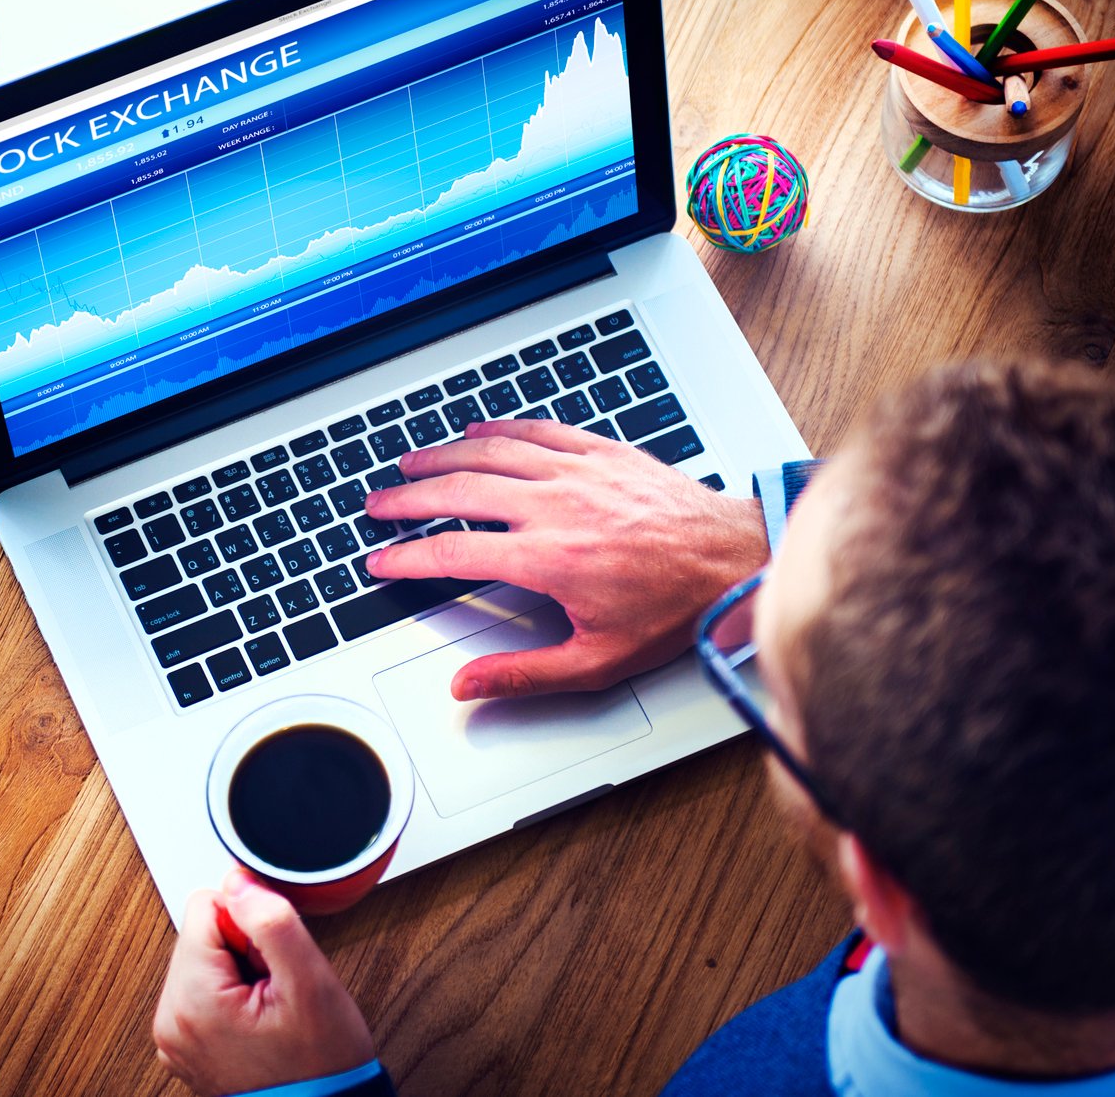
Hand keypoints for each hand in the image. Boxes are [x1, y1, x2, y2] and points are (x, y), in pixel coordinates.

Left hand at [153, 868, 375, 1095]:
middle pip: (202, 933)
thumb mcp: (310, 984)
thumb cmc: (321, 1067)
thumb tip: (238, 880)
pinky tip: (259, 1021)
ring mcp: (174, 1036)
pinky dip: (233, 995)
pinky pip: (204, 990)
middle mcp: (170, 1020)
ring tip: (269, 1008)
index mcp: (190, 1000)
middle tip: (274, 991)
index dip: (250, 926)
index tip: (272, 965)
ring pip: (204, 959)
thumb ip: (271, 921)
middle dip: (244, 950)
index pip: (205, 906)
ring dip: (241, 972)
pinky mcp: (186, 1044)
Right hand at [364, 418, 767, 699]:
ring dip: (442, 457)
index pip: (452, 552)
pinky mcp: (601, 452)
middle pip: (458, 492)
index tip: (382, 562)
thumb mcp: (598, 661)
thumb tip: (467, 686)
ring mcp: (577, 472)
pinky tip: (476, 431)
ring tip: (410, 464)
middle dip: (407, 499)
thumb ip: (524, 674)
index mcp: (547, 559)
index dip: (406, 558)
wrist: (735, 560)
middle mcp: (555, 506)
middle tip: (379, 505)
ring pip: (489, 453)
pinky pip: (536, 431)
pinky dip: (498, 429)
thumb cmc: (676, 609)